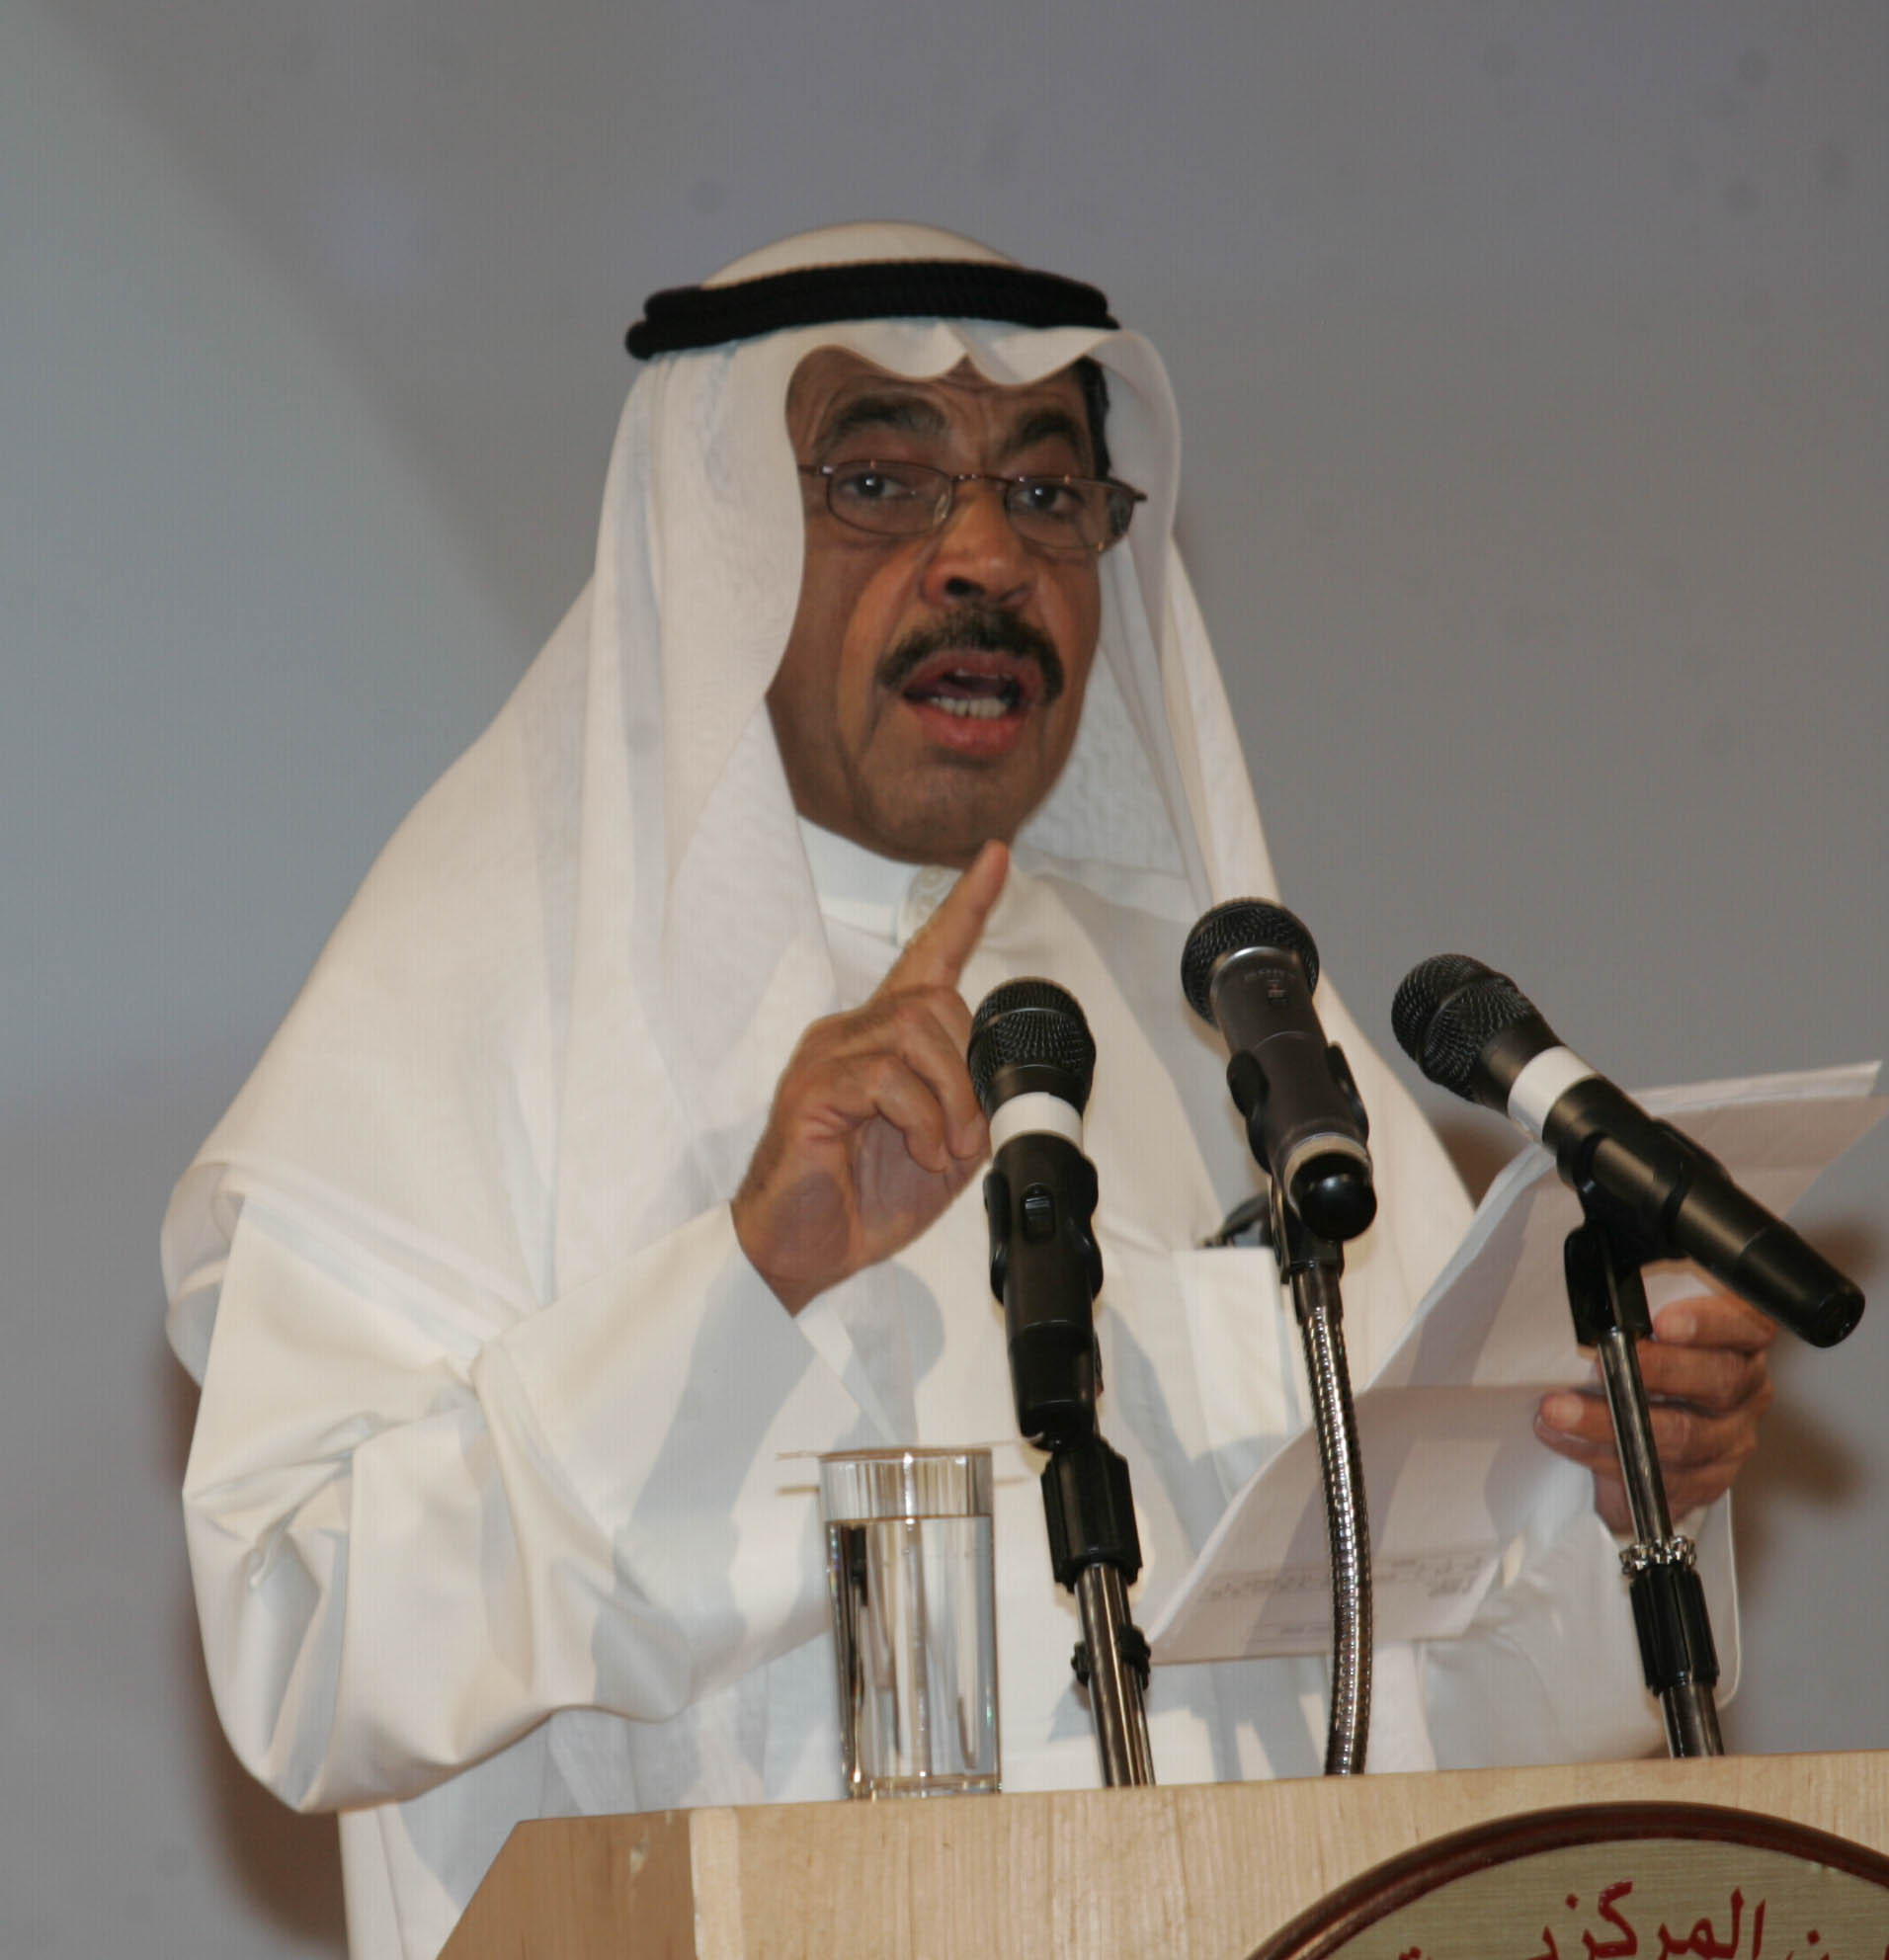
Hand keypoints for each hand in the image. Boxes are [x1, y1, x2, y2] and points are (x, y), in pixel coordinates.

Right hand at [732, 840, 1008, 1313]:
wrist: (805, 1251)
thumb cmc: (862, 1197)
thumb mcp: (942, 1146)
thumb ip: (971, 1101)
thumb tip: (1003, 1082)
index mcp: (881, 1039)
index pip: (927, 955)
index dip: (966, 906)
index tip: (997, 857)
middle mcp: (849, 1033)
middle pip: (935, 1000)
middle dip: (969, 1067)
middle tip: (969, 1133)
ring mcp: (825, 1057)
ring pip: (913, 1032)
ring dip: (950, 1097)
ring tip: (943, 1145)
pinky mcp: (811, 1090)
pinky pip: (884, 1076)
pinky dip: (919, 1115)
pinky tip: (918, 1147)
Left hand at [1534, 1282, 1776, 1533]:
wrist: (1647, 1433)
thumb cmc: (1647, 1364)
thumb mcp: (1649, 1327)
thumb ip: (1639, 1311)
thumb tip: (1592, 1298)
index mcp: (1740, 1341)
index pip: (1745, 1323)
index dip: (1710, 1322)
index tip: (1662, 1323)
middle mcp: (1745, 1390)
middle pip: (1718, 1380)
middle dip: (1656, 1372)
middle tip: (1603, 1365)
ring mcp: (1730, 1440)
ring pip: (1683, 1436)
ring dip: (1611, 1422)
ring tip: (1560, 1410)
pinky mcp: (1705, 1482)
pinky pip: (1658, 1477)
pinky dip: (1602, 1457)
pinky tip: (1566, 1440)